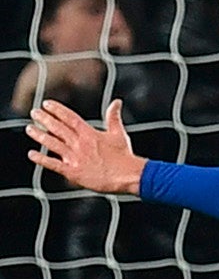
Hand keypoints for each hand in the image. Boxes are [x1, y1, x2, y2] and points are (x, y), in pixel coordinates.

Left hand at [26, 98, 145, 194]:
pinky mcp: (73, 172)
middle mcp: (79, 144)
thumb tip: (116, 102)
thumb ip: (113, 117)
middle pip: (57, 128)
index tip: (46, 104)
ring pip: (52, 143)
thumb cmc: (125, 156)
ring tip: (29, 129)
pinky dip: (41, 159)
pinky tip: (32, 155)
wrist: (129, 176)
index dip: (56, 109)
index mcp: (89, 133)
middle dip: (44, 119)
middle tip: (34, 113)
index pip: (69, 117)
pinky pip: (53, 164)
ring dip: (39, 135)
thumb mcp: (119, 134)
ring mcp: (75, 157)